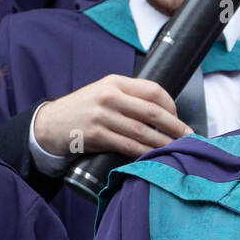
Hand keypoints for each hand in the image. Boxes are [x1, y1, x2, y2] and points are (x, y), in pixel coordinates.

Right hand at [32, 76, 192, 159]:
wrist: (50, 124)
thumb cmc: (84, 109)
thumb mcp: (104, 92)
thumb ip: (130, 97)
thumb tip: (164, 111)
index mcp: (115, 82)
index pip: (154, 90)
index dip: (172, 106)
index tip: (179, 119)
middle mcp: (110, 96)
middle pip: (153, 112)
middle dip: (175, 126)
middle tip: (189, 137)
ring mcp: (102, 116)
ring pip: (143, 132)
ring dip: (163, 143)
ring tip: (177, 150)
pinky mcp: (96, 135)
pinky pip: (128, 146)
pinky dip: (144, 152)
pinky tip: (155, 157)